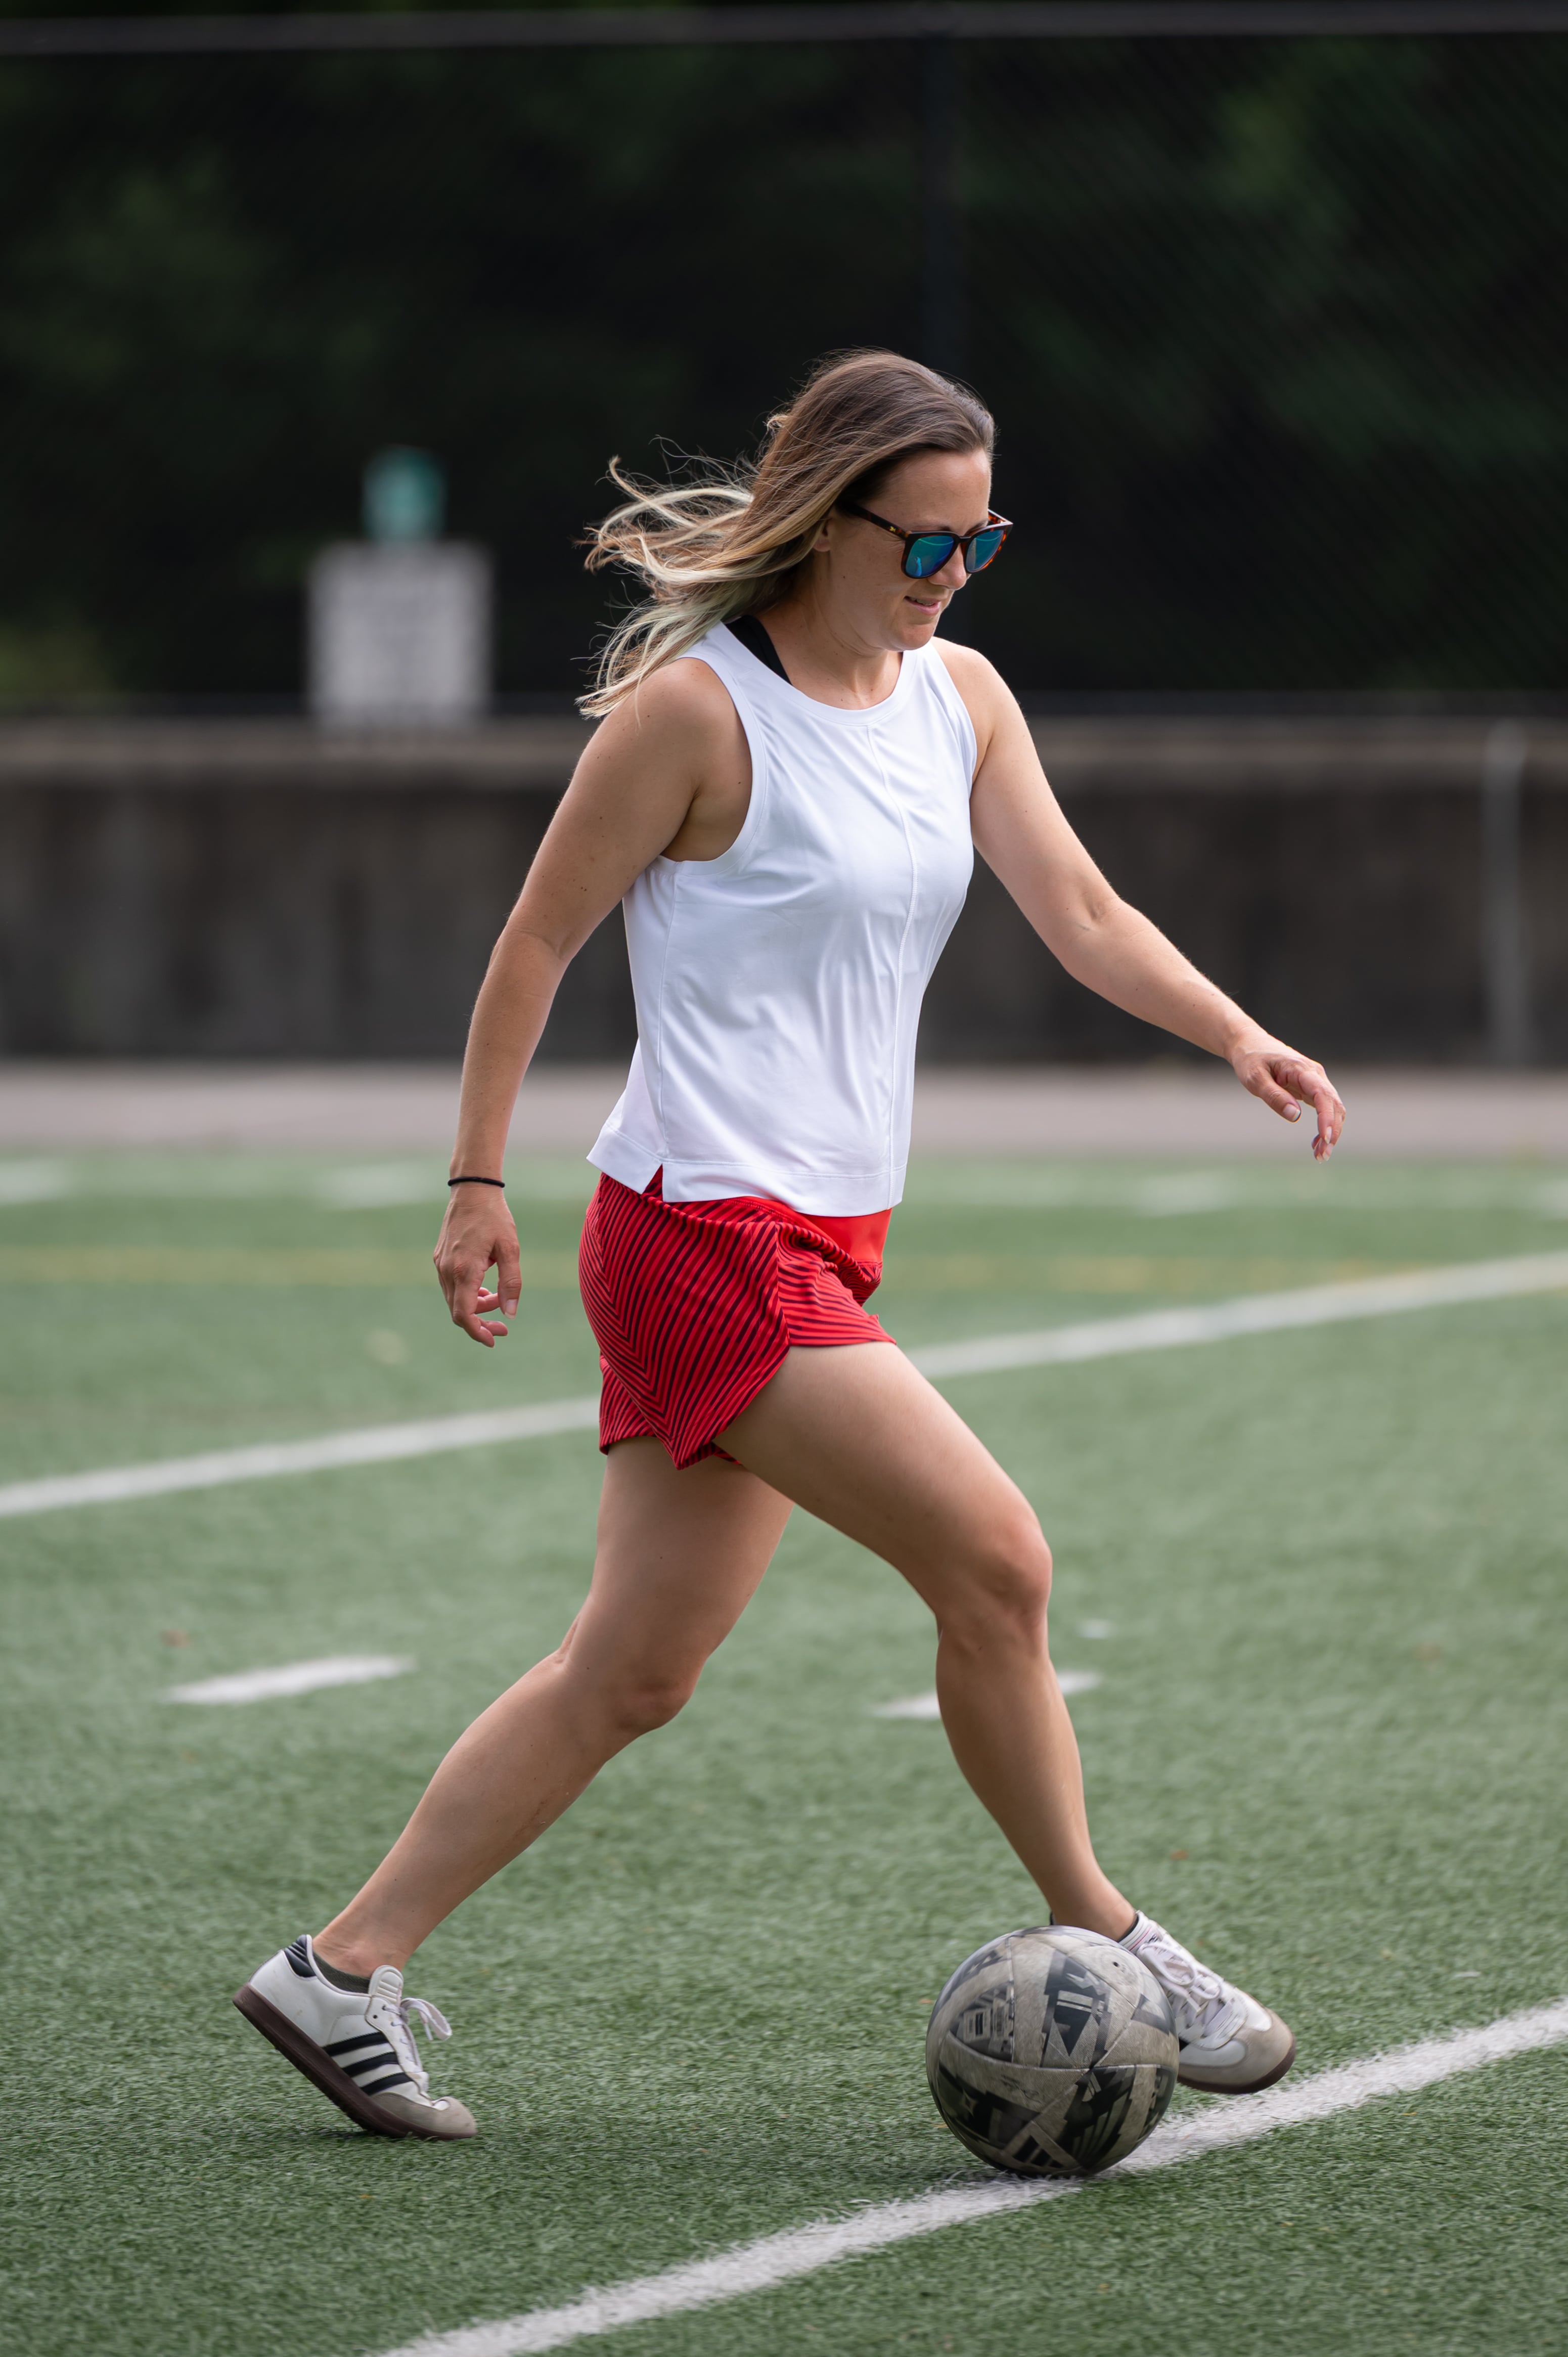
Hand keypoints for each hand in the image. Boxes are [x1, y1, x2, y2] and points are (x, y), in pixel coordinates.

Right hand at [433, 1184, 522, 1346]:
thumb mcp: (511, 1249)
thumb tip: (510, 1313)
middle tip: (503, 1326)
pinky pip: (451, 1286)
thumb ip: (512, 1283)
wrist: (472, 1189)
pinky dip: (468, 1293)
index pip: (464, 1314)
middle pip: (458, 1311)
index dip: (477, 1332)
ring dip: (475, 1306)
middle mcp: (447, 1270)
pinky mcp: (440, 1257)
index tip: (494, 1339)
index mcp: (464, 1270)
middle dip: (480, 1322)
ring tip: (497, 1299)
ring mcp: (441, 1264)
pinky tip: (485, 1287)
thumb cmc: (494, 1217)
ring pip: (454, 1299)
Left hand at [1230, 1037, 1346, 1160]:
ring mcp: (1315, 1081)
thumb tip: (1295, 1116)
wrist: (1249, 1044)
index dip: (1327, 1117)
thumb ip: (1274, 1096)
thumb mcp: (1254, 1078)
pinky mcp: (1311, 1088)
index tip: (1326, 1137)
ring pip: (1333, 1108)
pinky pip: (1324, 1108)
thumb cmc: (1250, 1060)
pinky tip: (1316, 1142)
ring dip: (1331, 1131)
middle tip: (1322, 1156)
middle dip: (1332, 1131)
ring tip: (1320, 1155)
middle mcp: (1314, 1075)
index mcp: (1302, 1069)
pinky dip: (1324, 1126)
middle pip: (1334, 1104)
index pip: (1323, 1095)